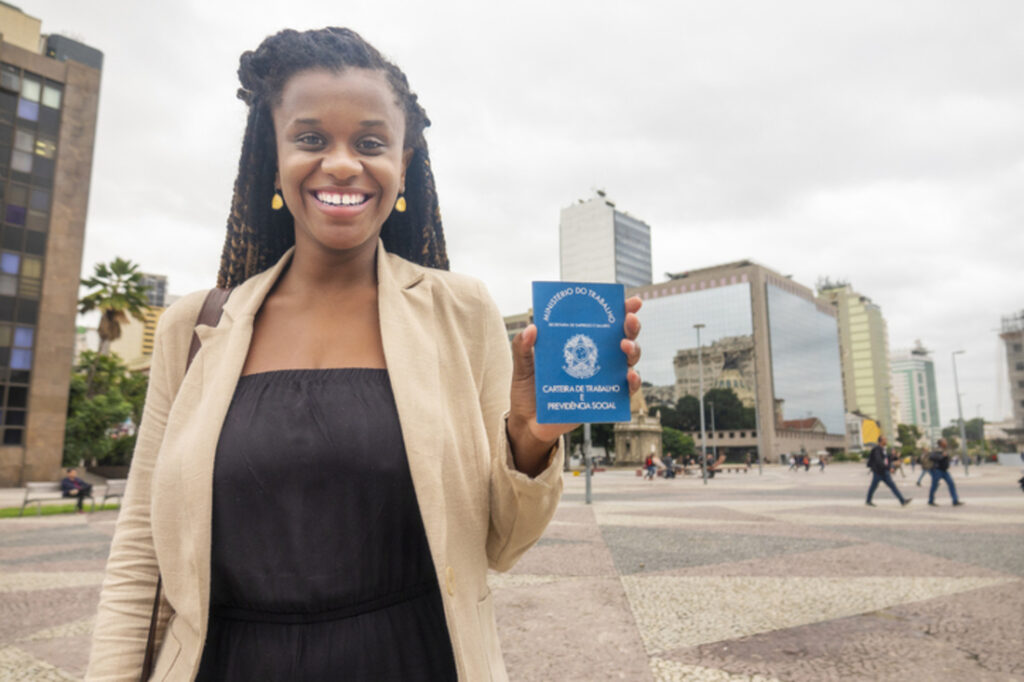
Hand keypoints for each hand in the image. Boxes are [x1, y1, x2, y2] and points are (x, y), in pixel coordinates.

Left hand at [507, 296, 642, 475]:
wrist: (527, 424)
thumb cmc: (527, 391)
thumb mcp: (522, 366)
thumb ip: (523, 347)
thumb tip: (532, 327)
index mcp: (579, 343)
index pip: (604, 323)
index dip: (622, 311)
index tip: (633, 301)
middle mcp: (596, 357)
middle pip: (623, 338)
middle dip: (631, 327)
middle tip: (629, 321)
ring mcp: (602, 378)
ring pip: (628, 360)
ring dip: (633, 350)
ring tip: (624, 347)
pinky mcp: (604, 398)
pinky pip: (626, 390)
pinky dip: (632, 382)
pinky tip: (629, 376)